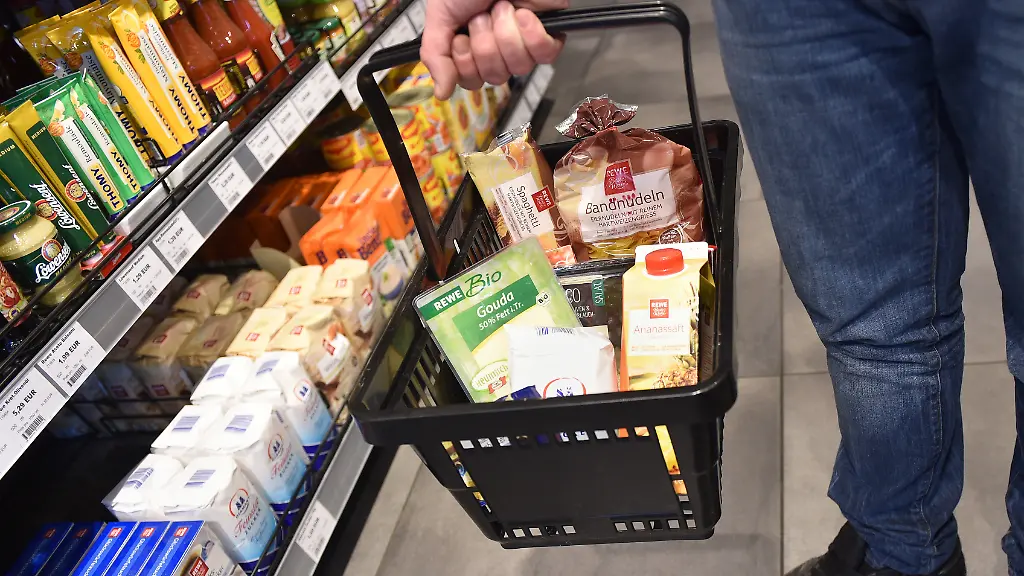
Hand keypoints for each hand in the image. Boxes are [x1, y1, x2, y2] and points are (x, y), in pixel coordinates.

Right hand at [421, 0, 566, 99]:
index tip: (460, 37)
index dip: (466, 64)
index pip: (471, 81)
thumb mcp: (440, 16)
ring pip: (518, 66)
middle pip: (495, 76)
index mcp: (472, 47)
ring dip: (504, 33)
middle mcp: (499, 49)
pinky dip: (532, 35)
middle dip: (484, 43)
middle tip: (480, 14)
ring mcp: (525, 41)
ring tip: (499, 6)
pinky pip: (545, 54)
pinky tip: (523, 14)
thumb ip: (436, 55)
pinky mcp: (548, 31)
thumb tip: (441, 94)